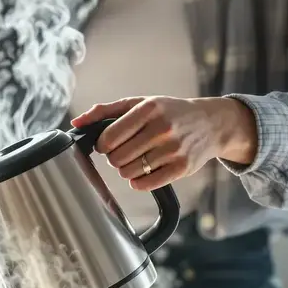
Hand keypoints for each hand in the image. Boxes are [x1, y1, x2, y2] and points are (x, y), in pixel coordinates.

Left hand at [71, 96, 258, 191]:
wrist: (210, 123)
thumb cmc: (169, 112)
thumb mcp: (139, 103)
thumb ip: (105, 111)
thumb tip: (76, 122)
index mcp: (149, 109)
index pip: (109, 137)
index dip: (103, 144)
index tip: (109, 143)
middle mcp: (163, 128)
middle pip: (116, 157)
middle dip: (115, 157)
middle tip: (125, 151)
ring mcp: (174, 149)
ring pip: (128, 172)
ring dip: (126, 169)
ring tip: (137, 159)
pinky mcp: (182, 167)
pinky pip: (144, 184)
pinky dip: (138, 181)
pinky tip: (145, 170)